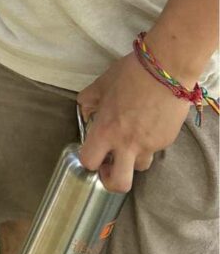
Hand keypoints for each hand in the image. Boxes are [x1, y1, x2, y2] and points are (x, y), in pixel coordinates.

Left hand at [77, 52, 190, 192]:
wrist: (167, 69)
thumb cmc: (130, 73)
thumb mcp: (102, 83)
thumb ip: (89, 100)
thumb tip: (85, 112)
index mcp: (106, 130)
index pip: (89, 161)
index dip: (88, 160)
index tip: (92, 151)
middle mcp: (127, 144)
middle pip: (118, 184)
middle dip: (111, 180)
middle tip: (109, 165)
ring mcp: (149, 145)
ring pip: (139, 168)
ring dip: (132, 159)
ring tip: (131, 139)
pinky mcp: (166, 141)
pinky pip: (154, 150)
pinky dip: (148, 143)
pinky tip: (148, 124)